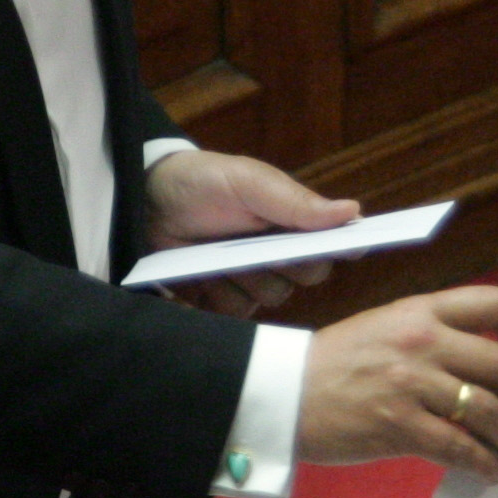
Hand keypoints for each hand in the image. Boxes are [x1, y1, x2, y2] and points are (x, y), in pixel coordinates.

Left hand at [145, 147, 352, 315]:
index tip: (327, 251)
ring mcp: (252, 277)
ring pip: (273, 298)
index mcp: (294, 220)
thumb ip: (294, 201)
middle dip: (281, 264)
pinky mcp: (224, 298)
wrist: (144, 202)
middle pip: (307, 277)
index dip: (337, 250)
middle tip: (253, 247)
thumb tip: (353, 211)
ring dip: (246, 280)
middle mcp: (280, 251)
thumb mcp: (247, 183)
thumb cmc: (202, 182)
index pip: (334, 245)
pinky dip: (219, 298)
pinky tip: (202, 277)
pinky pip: (238, 315)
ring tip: (218, 258)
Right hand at [297, 286, 497, 482]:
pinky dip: (484, 463)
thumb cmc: (333, 361)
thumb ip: (432, 334)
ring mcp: (412, 384)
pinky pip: (459, 448)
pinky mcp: (400, 427)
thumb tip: (482, 365)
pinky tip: (490, 471)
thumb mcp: (385, 326)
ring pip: (488, 411)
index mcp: (421, 311)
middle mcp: (422, 341)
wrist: (282, 392)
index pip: (495, 304)